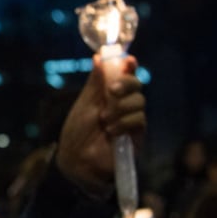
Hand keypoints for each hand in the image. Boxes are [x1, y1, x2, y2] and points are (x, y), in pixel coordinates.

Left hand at [56, 53, 145, 195]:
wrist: (76, 160)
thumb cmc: (77, 132)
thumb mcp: (84, 103)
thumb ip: (95, 82)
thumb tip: (99, 57)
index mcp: (109, 94)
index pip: (124, 74)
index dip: (128, 66)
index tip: (128, 60)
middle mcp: (122, 103)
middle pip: (137, 84)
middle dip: (125, 84)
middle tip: (111, 91)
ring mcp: (131, 118)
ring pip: (139, 101)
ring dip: (121, 107)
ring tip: (104, 120)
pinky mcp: (137, 134)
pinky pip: (139, 119)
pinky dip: (125, 122)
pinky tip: (112, 131)